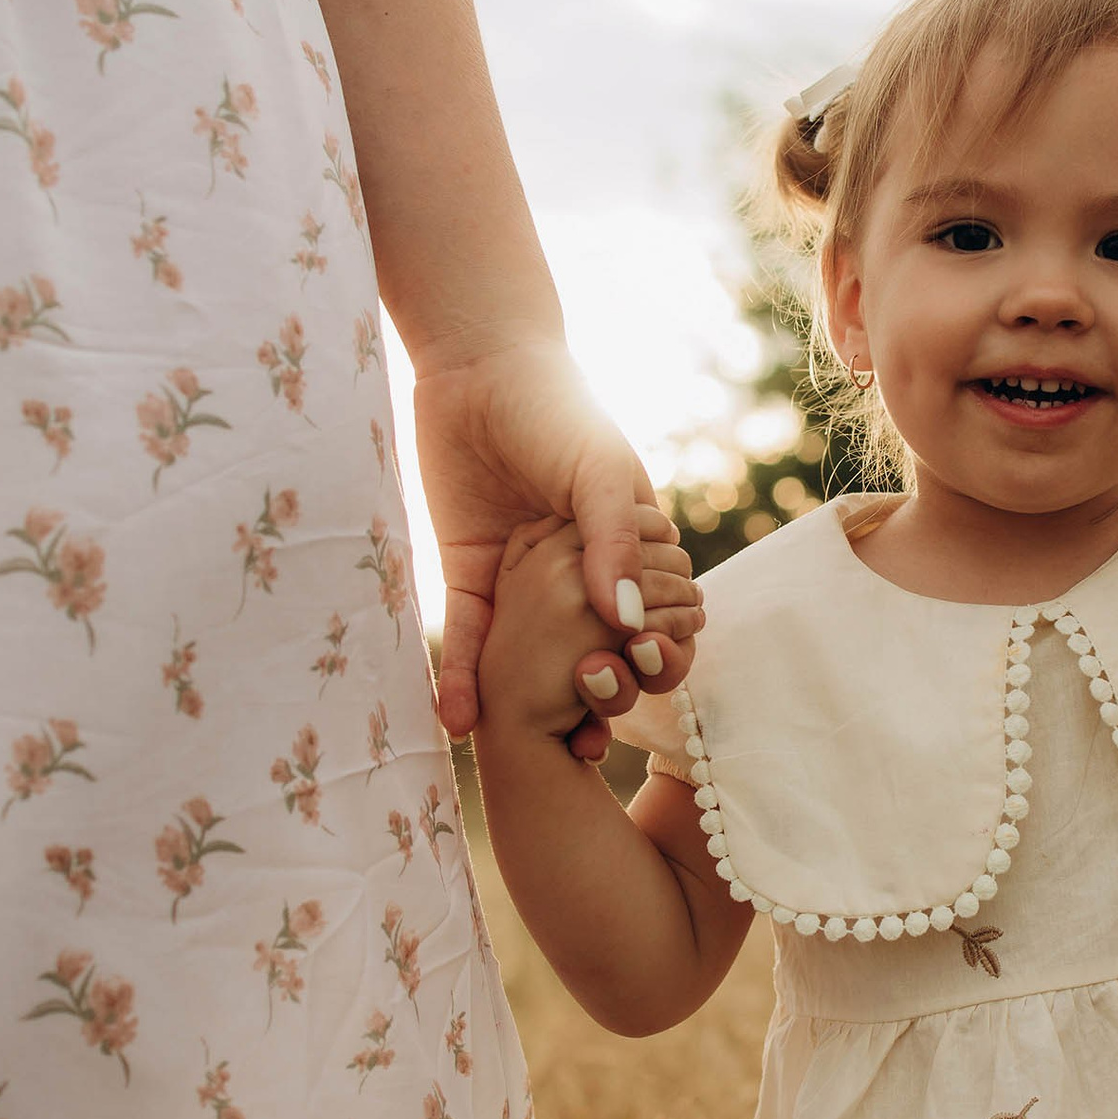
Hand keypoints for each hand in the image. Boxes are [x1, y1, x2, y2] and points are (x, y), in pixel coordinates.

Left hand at [412, 337, 694, 741]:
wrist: (476, 367)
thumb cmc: (558, 410)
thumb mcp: (601, 472)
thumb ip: (616, 543)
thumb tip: (626, 626)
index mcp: (630, 549)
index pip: (658, 620)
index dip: (659, 657)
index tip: (646, 675)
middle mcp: (580, 572)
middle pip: (595, 651)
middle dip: (597, 697)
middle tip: (588, 734)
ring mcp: (524, 578)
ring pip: (529, 657)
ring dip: (528, 707)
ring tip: (525, 751)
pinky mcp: (470, 575)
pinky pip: (468, 635)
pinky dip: (460, 678)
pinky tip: (458, 722)